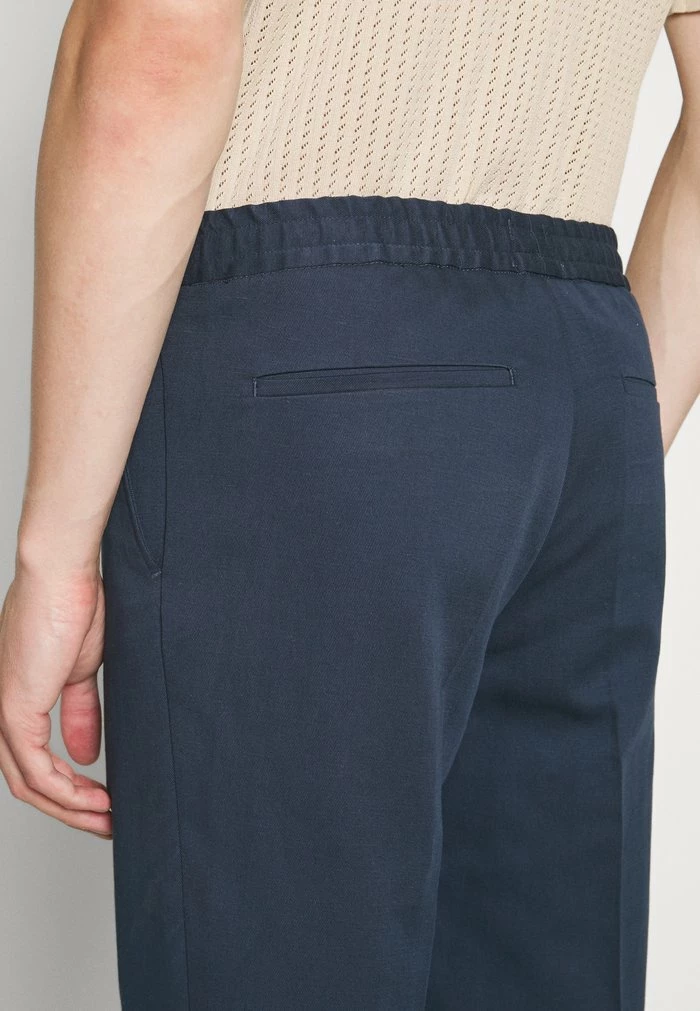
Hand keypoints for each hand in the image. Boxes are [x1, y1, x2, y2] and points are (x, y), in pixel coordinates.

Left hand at [0, 557, 111, 837]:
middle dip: (70, 810)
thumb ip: (80, 712)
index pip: (31, 761)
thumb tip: (84, 752)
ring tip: (108, 816)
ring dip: (71, 808)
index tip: (102, 802)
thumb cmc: (72, 604)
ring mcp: (2, 712)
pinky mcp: (14, 710)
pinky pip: (36, 771)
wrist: (64, 574)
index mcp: (13, 699)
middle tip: (107, 822)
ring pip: (28, 785)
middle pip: (26, 783)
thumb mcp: (81, 670)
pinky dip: (67, 792)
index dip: (66, 790)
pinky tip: (96, 797)